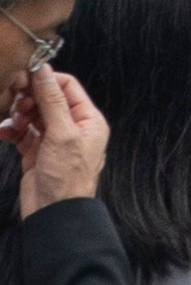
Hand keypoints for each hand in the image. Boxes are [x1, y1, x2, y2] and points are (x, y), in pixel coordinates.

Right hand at [0, 65, 109, 217]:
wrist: (55, 213)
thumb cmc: (67, 177)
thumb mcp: (62, 134)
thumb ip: (52, 101)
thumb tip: (43, 71)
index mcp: (88, 120)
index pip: (67, 86)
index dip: (45, 80)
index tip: (23, 78)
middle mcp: (73, 127)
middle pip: (47, 98)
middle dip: (28, 98)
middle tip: (16, 104)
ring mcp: (53, 139)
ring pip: (32, 114)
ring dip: (18, 114)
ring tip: (13, 123)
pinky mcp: (36, 151)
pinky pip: (21, 132)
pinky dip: (11, 130)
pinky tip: (3, 132)